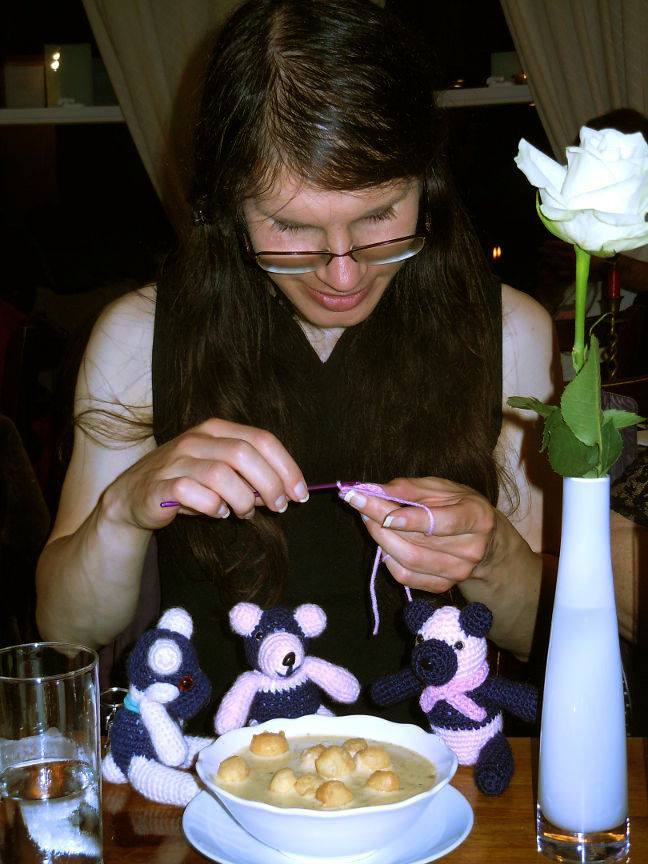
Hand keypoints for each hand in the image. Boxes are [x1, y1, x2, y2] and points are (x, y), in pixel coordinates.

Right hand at [101, 418, 307, 530]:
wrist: (134, 497)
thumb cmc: (187, 482)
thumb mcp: (221, 471)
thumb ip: (250, 475)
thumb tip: (285, 490)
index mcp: (216, 429)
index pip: (261, 439)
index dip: (285, 466)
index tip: (300, 492)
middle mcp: (197, 439)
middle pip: (244, 454)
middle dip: (270, 484)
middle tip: (279, 507)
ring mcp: (176, 460)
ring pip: (221, 474)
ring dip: (242, 499)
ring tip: (244, 513)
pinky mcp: (160, 484)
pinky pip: (193, 493)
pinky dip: (214, 507)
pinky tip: (219, 513)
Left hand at [339, 476, 513, 594]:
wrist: (488, 542)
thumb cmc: (461, 507)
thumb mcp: (444, 489)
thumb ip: (411, 488)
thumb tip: (376, 489)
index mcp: (477, 518)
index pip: (437, 522)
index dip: (405, 517)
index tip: (371, 503)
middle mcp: (471, 549)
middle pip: (416, 542)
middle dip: (379, 521)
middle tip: (358, 503)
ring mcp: (458, 572)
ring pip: (408, 561)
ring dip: (380, 539)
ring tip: (368, 519)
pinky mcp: (444, 586)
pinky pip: (406, 577)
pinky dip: (388, 560)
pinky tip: (385, 543)